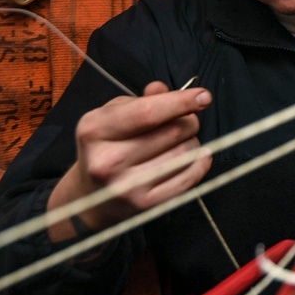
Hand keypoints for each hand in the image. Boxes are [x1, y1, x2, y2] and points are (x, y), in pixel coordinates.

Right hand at [47, 81, 212, 241]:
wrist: (90, 198)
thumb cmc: (108, 146)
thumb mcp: (113, 116)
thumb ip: (142, 100)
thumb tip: (162, 89)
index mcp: (95, 130)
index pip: (147, 113)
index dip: (181, 102)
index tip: (204, 96)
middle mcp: (108, 161)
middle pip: (173, 132)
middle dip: (190, 121)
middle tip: (186, 122)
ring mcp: (127, 187)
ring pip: (185, 153)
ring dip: (193, 142)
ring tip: (180, 142)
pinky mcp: (146, 205)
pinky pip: (189, 178)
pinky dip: (200, 163)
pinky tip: (195, 156)